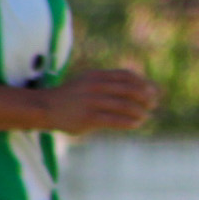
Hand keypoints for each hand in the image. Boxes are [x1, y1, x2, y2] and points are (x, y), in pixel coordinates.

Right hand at [39, 69, 157, 133]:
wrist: (46, 107)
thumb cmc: (73, 96)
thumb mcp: (89, 81)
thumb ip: (110, 82)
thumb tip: (139, 87)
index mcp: (97, 75)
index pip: (127, 75)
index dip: (143, 83)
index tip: (152, 91)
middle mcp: (96, 86)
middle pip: (129, 90)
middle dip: (145, 98)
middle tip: (152, 105)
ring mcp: (92, 102)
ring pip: (124, 106)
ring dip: (139, 112)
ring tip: (145, 117)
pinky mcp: (88, 118)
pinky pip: (115, 120)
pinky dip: (129, 122)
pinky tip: (136, 124)